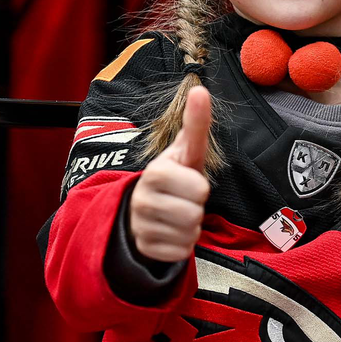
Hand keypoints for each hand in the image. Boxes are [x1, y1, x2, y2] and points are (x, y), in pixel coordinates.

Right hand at [128, 86, 211, 262]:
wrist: (144, 210)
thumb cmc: (174, 177)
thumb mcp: (186, 151)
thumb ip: (195, 123)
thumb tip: (200, 89)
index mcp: (155, 172)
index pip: (198, 188)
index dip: (200, 186)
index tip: (189, 182)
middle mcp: (143, 199)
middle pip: (196, 214)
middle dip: (197, 208)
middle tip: (184, 200)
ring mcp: (140, 226)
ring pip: (189, 234)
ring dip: (191, 227)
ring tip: (178, 214)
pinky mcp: (144, 249)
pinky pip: (180, 252)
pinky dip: (182, 245)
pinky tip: (170, 232)